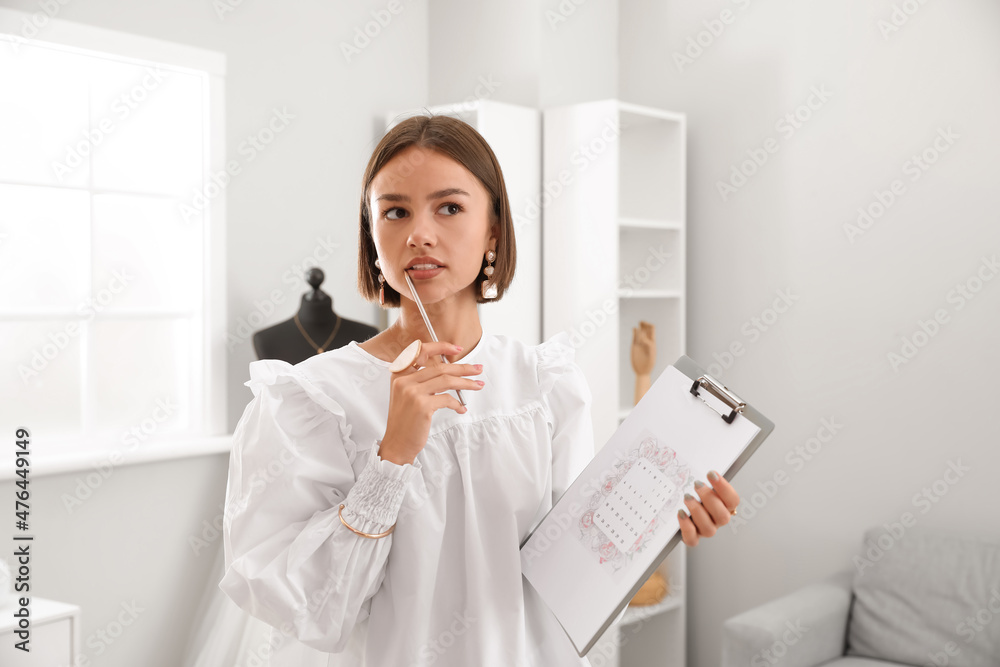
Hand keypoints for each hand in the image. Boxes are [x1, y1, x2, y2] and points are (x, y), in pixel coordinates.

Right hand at [380, 341, 483, 464]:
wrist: (397, 444)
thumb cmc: (405, 421)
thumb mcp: (407, 395)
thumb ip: (421, 380)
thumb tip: (449, 371)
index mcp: (399, 374)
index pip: (420, 351)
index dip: (440, 347)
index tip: (457, 349)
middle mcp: (404, 381)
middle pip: (440, 367)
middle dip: (463, 367)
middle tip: (478, 369)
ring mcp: (413, 393)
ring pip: (447, 380)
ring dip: (466, 382)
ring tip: (478, 385)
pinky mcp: (422, 406)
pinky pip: (448, 399)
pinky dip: (458, 404)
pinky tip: (461, 409)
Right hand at [630, 321, 655, 375]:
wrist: (642, 370)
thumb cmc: (649, 364)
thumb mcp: (650, 354)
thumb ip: (648, 346)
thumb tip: (644, 339)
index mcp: (652, 342)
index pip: (652, 330)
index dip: (649, 326)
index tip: (646, 325)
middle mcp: (646, 341)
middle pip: (645, 329)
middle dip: (644, 324)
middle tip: (641, 322)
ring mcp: (639, 343)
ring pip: (639, 332)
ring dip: (639, 327)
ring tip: (638, 325)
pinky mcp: (634, 346)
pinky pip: (634, 337)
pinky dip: (634, 332)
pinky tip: (634, 328)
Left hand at [677, 471, 739, 546]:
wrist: (682, 511)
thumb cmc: (696, 496)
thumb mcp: (703, 486)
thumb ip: (707, 480)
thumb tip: (708, 470)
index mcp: (725, 507)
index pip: (733, 500)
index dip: (724, 488)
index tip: (711, 474)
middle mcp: (717, 520)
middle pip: (723, 516)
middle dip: (709, 498)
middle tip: (697, 484)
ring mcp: (706, 530)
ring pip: (709, 529)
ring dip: (697, 511)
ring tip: (687, 497)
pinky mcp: (692, 538)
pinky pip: (692, 539)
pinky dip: (686, 526)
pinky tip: (681, 513)